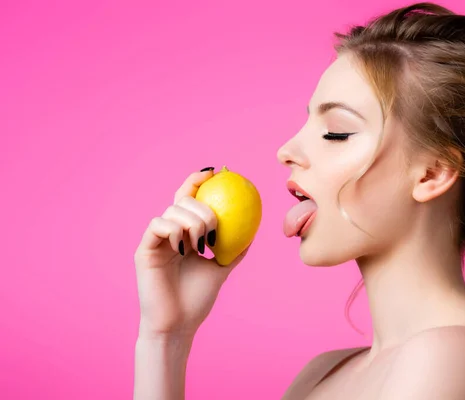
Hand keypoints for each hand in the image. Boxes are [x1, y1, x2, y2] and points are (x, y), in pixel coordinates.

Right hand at [134, 169, 248, 340]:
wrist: (180, 323)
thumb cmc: (198, 299)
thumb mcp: (222, 269)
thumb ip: (234, 248)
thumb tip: (253, 230)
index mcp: (184, 233)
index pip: (189, 198)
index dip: (198, 181)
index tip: (216, 172)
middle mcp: (169, 232)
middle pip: (184, 200)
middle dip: (204, 209)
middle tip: (214, 232)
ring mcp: (156, 240)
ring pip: (172, 211)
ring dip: (193, 222)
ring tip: (200, 245)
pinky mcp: (144, 249)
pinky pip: (158, 224)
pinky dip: (174, 230)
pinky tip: (184, 247)